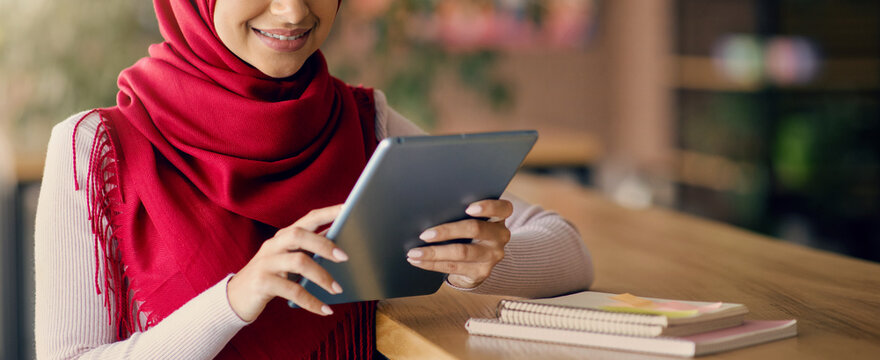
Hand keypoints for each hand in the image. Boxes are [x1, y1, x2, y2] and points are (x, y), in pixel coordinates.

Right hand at [227, 205, 348, 321]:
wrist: (235, 298)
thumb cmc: (270, 276)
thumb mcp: (288, 260)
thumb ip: (308, 250)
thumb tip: (340, 244)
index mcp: (283, 237)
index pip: (308, 219)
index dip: (328, 213)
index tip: (348, 210)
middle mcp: (273, 245)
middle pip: (299, 235)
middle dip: (324, 244)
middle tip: (345, 257)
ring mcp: (266, 263)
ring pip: (298, 262)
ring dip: (321, 276)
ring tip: (338, 289)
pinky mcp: (262, 283)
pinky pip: (292, 291)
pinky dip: (311, 301)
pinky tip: (325, 310)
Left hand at [406, 199, 512, 288]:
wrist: (478, 262)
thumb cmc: (470, 233)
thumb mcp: (474, 220)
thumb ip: (461, 213)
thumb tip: (431, 211)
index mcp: (499, 218)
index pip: (502, 208)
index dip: (487, 207)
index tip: (468, 208)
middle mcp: (500, 236)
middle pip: (475, 229)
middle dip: (447, 231)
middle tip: (425, 234)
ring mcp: (492, 256)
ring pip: (461, 252)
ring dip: (434, 252)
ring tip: (415, 252)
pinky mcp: (481, 272)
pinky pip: (453, 267)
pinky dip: (432, 264)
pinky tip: (418, 260)